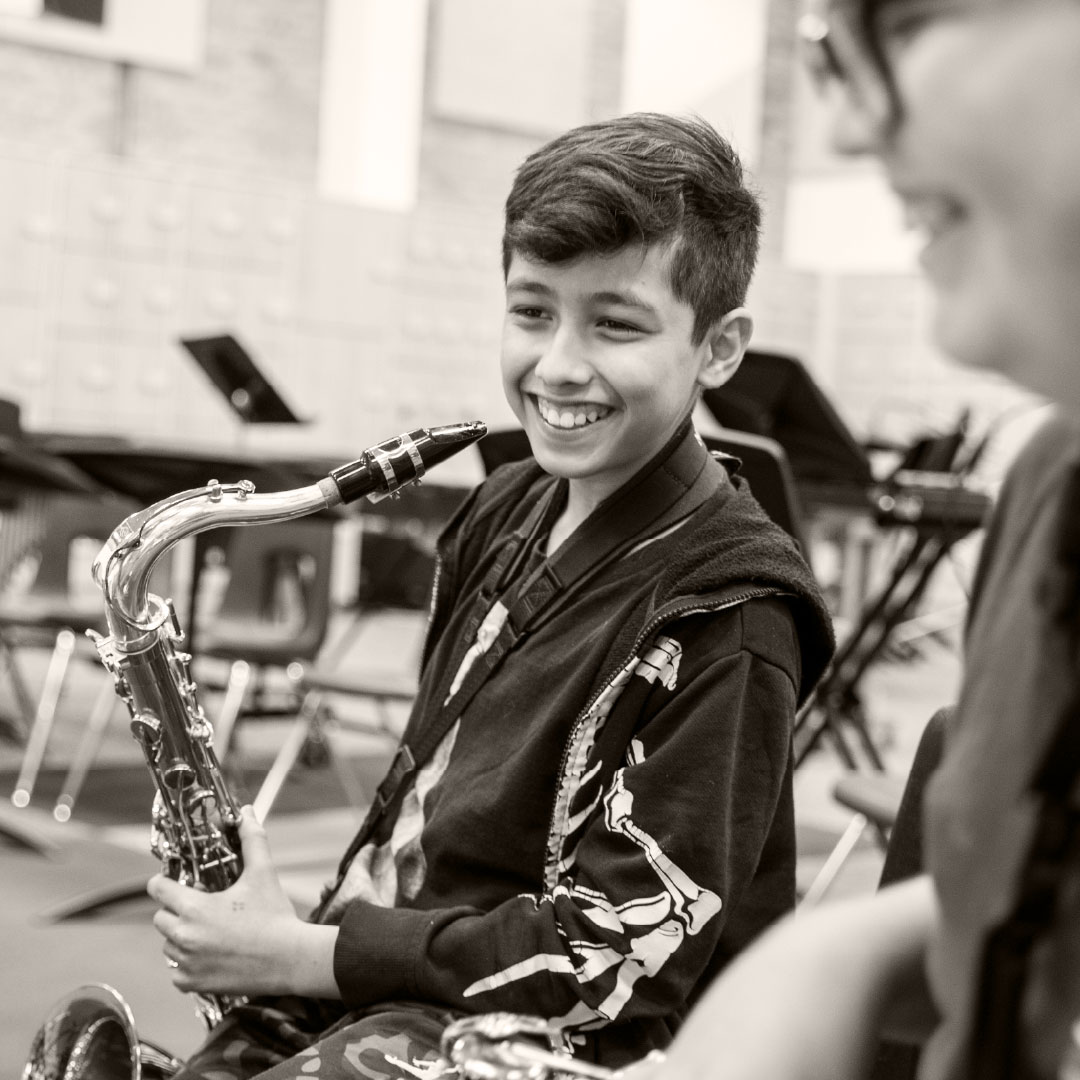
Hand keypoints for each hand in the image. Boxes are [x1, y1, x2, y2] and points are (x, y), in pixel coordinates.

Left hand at [148, 805, 338, 998]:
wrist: (290, 959)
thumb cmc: (275, 916)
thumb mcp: (263, 873)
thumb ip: (252, 840)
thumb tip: (246, 813)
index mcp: (194, 907)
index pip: (157, 889)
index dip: (165, 882)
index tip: (175, 883)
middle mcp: (184, 936)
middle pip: (160, 918)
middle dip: (176, 911)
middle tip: (202, 907)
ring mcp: (187, 962)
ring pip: (169, 945)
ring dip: (182, 937)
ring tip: (210, 931)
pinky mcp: (193, 984)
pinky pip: (177, 972)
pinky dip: (189, 964)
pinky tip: (212, 954)